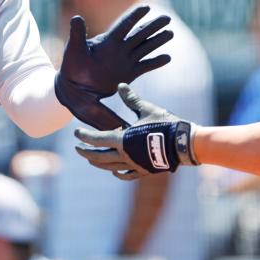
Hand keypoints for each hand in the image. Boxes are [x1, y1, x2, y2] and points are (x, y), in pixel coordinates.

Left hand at [55, 5, 172, 128]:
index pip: (124, 25)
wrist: (74, 87)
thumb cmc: (72, 66)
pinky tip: (167, 57)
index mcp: (108, 41)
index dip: (134, 16)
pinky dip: (156, 62)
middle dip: (153, 26)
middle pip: (139, 34)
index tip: (147, 7)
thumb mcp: (74, 49)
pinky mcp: (128, 74)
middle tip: (167, 18)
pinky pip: (145, 66)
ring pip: (145, 48)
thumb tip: (76, 17)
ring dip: (157, 41)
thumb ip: (77, 34)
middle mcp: (119, 49)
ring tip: (171, 33)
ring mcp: (125, 61)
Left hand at [74, 84, 199, 179]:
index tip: (75, 133)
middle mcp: (125, 155)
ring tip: (91, 159)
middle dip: (86, 153)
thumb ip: (132, 99)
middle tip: (77, 148)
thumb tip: (121, 85)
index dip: (84, 136)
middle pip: (99, 157)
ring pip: (110, 167)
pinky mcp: (144, 171)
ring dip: (98, 163)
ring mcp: (134, 165)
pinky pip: (126, 174)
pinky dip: (117, 172)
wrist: (183, 144)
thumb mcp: (146, 109)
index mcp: (123, 140)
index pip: (97, 139)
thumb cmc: (165, 124)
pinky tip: (114, 171)